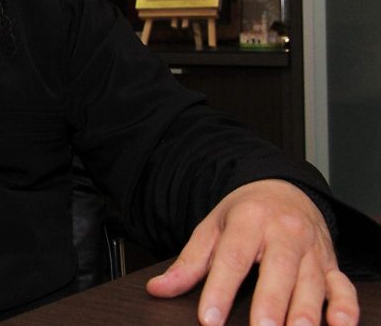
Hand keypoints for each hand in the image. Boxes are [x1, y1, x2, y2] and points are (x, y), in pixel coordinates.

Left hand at [146, 179, 358, 324]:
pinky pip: (342, 287)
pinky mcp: (331, 264)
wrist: (282, 189)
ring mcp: (312, 249)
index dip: (220, 291)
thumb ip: (188, 263)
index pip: (232, 258)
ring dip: (306, 311)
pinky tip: (339, 325)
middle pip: (277, 271)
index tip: (209, 320)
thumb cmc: (243, 215)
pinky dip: (344, 308)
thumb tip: (157, 289)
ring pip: (311, 282)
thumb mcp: (211, 229)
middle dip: (270, 304)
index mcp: (249, 220)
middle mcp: (284, 233)